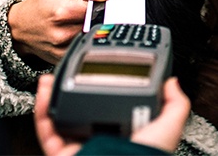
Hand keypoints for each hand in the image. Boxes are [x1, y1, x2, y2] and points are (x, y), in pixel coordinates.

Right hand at [7, 0, 111, 63]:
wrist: (19, 26)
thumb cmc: (39, 4)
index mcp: (62, 12)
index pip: (96, 8)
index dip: (98, 3)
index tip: (92, 2)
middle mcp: (62, 33)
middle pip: (95, 24)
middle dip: (94, 16)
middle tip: (82, 11)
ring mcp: (62, 48)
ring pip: (90, 36)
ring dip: (88, 28)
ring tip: (75, 21)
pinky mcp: (62, 58)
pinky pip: (82, 48)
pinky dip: (82, 39)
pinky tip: (71, 32)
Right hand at [34, 74, 190, 155]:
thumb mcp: (169, 126)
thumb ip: (174, 104)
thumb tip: (172, 82)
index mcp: (126, 133)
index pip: (114, 107)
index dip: (107, 88)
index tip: (104, 69)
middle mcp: (101, 138)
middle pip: (83, 110)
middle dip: (75, 89)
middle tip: (74, 71)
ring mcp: (80, 145)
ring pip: (62, 117)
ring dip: (55, 95)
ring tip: (55, 75)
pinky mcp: (61, 153)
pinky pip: (47, 129)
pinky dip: (43, 109)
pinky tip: (46, 90)